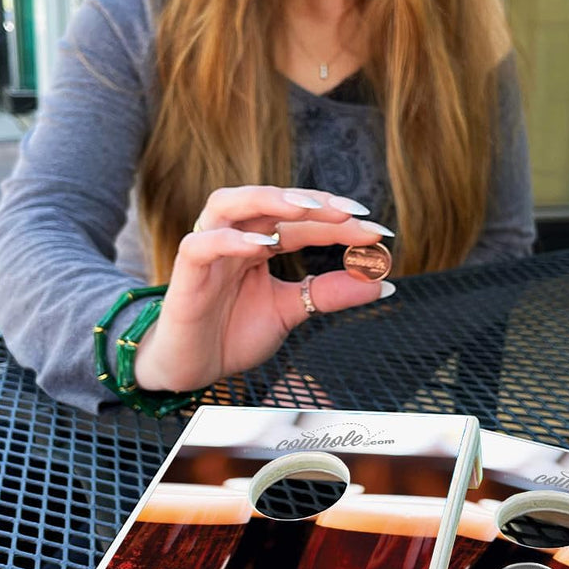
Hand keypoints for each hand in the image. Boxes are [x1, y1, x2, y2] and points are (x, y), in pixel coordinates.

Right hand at [132, 186, 394, 392]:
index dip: (340, 223)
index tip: (380, 232)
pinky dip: (230, 240)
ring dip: (268, 200)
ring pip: (228, 203)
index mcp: (260, 243)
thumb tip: (382, 284)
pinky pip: (202, 244)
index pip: (302, 221)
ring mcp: (208, 250)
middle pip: (271, 201)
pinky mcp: (186, 271)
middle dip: (313, 202)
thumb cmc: (232, 333)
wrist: (192, 368)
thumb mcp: (291, 311)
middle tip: (352, 213)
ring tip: (307, 208)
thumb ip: (329, 293)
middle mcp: (234, 237)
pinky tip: (263, 245)